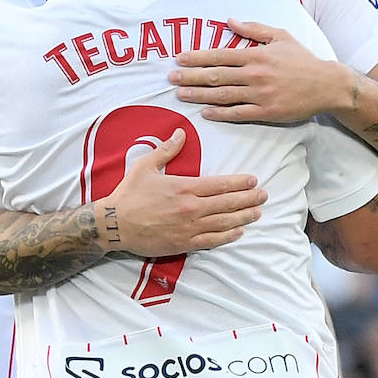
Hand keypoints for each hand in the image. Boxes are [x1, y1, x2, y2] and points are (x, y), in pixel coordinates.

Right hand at [102, 128, 266, 255]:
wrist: (114, 224)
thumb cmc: (128, 194)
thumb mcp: (145, 166)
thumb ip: (166, 150)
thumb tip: (181, 134)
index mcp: (184, 187)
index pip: (220, 184)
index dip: (239, 182)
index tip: (253, 180)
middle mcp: (191, 208)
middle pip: (228, 203)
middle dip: (248, 199)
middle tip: (263, 195)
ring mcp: (189, 228)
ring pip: (224, 222)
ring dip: (243, 217)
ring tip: (257, 212)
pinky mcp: (184, 243)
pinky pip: (212, 241)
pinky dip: (228, 236)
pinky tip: (238, 232)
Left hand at [170, 19, 349, 122]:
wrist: (327, 85)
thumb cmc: (302, 59)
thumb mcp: (280, 36)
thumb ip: (253, 29)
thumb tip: (229, 20)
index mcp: (256, 55)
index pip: (220, 56)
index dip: (197, 57)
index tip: (179, 58)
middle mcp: (255, 74)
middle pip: (216, 75)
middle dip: (191, 76)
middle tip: (171, 77)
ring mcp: (260, 94)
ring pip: (223, 95)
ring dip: (199, 94)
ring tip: (180, 94)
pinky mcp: (266, 111)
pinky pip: (239, 113)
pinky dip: (221, 113)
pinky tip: (205, 112)